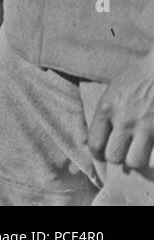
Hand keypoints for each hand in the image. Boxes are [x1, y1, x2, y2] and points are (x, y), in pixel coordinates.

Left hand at [86, 51, 153, 168]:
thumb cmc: (137, 77)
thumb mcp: (112, 91)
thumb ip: (104, 114)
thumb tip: (91, 140)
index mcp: (106, 109)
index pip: (95, 144)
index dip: (98, 153)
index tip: (102, 153)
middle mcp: (124, 120)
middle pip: (114, 156)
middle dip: (117, 157)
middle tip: (122, 152)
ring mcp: (145, 127)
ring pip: (135, 162)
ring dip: (136, 159)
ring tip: (138, 152)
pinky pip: (153, 157)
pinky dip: (152, 156)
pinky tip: (151, 149)